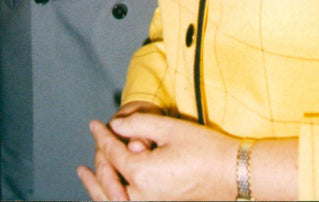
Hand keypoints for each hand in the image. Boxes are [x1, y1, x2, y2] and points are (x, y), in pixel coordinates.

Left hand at [82, 109, 238, 201]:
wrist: (232, 174)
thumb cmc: (205, 149)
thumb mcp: (169, 128)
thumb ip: (137, 124)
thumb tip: (115, 125)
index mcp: (143, 174)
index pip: (112, 154)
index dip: (101, 136)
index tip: (94, 124)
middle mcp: (144, 197)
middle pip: (108, 181)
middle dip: (98, 160)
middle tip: (96, 142)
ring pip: (114, 200)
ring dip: (97, 187)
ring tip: (86, 174)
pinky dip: (113, 197)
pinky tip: (111, 189)